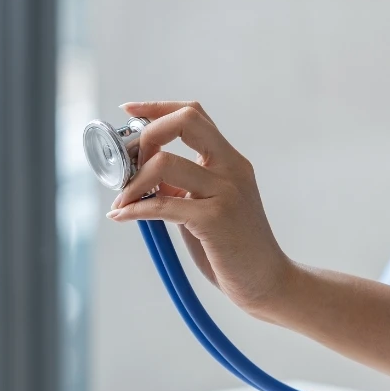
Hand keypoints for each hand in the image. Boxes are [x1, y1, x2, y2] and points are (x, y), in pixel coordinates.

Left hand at [107, 101, 291, 315]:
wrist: (268, 283)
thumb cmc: (234, 249)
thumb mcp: (208, 208)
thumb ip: (183, 188)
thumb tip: (142, 178)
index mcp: (230, 162)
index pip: (193, 115)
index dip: (157, 107)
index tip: (128, 110)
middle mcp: (232, 169)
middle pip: (184, 122)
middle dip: (145, 136)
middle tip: (127, 164)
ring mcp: (226, 192)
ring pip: (165, 162)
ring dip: (133, 180)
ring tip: (121, 200)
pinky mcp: (216, 219)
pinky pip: (162, 204)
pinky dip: (134, 208)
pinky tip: (122, 216)